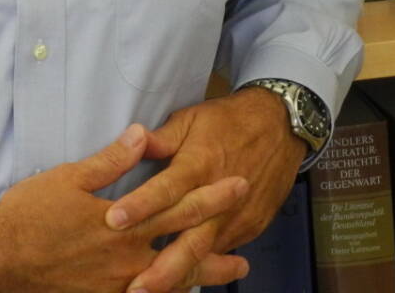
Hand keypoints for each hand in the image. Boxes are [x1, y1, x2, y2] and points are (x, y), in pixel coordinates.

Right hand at [0, 124, 252, 292]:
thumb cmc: (28, 214)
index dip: (211, 196)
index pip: (177, 206)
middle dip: (216, 251)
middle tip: (246, 258)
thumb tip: (142, 135)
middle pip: (182, 253)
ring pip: (167, 285)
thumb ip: (111, 160)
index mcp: (122, 223)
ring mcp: (115, 286)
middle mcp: (126, 259)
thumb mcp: (69, 177)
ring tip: (224, 280)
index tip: (238, 186)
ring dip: (198, 281)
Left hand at [103, 90, 308, 291]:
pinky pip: (221, 251)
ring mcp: (236, 216)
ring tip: (152, 292)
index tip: (114, 220)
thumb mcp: (192, 119)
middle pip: (190, 237)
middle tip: (135, 287)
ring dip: (180, 275)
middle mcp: (218, 196)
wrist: (280, 127)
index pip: (167, 189)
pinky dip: (202, 268)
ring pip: (205, 253)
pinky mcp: (249, 227)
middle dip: (162, 267)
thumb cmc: (230, 120)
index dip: (141, 204)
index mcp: (199, 164)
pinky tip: (180, 283)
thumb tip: (131, 141)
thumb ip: (162, 138)